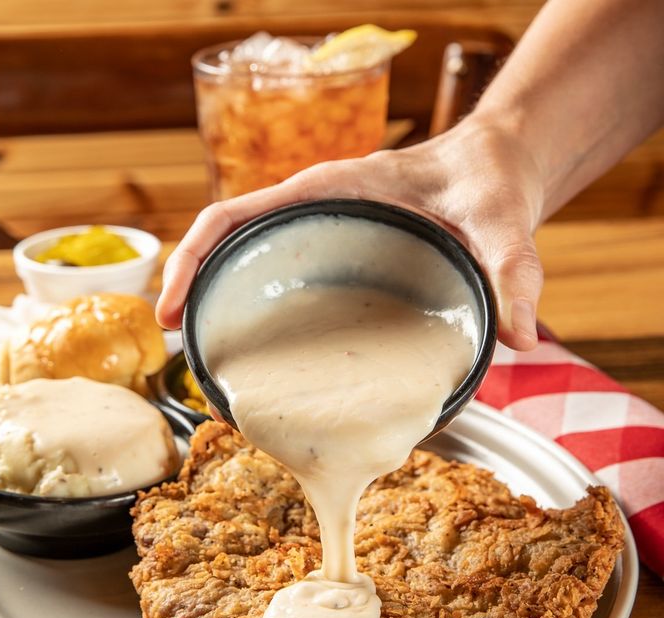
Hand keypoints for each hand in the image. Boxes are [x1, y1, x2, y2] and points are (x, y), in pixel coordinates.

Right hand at [157, 116, 545, 350]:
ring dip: (220, 311)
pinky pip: (280, 286)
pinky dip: (261, 318)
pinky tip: (267, 363)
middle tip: (183, 354)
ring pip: (248, 270)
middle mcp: (311, 216)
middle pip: (225, 249)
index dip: (191, 259)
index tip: (170, 308)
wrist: (492, 172)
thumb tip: (521, 340)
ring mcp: (319, 241)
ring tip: (214, 372)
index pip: (232, 217)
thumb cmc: (483, 182)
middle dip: (193, 293)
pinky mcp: (334, 266)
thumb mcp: (498, 218)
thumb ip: (513, 271)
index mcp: (326, 192)